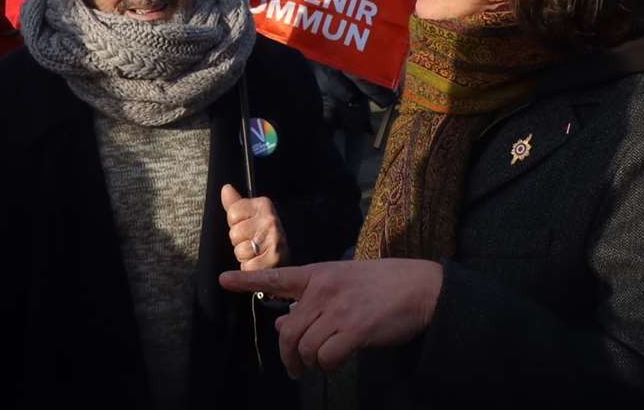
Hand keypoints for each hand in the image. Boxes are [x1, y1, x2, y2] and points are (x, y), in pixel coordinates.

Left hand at [219, 259, 442, 376]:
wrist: (421, 288)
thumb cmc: (383, 286)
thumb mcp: (344, 285)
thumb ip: (312, 302)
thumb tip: (281, 326)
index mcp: (320, 274)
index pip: (278, 277)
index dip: (247, 281)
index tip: (222, 280)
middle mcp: (324, 289)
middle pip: (288, 331)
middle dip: (288, 356)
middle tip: (295, 369)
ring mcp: (339, 309)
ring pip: (306, 347)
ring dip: (311, 362)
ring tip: (324, 362)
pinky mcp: (356, 329)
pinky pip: (327, 357)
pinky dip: (329, 365)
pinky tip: (338, 361)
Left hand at [220, 183, 285, 270]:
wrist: (285, 263)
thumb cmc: (265, 239)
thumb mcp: (251, 218)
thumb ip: (236, 204)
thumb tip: (226, 189)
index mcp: (264, 205)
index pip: (233, 213)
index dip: (235, 224)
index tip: (248, 229)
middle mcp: (271, 220)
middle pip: (235, 232)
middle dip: (239, 242)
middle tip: (253, 244)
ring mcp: (274, 240)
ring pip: (240, 250)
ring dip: (245, 257)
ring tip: (257, 255)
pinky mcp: (274, 260)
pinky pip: (248, 266)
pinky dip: (250, 269)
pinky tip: (260, 264)